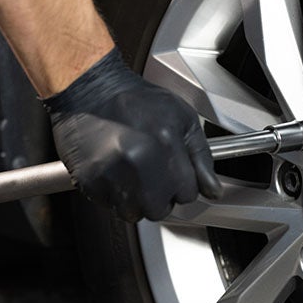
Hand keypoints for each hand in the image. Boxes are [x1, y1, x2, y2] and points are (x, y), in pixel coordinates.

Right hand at [43, 48, 221, 221]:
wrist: (91, 89)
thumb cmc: (135, 100)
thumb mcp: (182, 118)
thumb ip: (201, 157)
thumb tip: (213, 190)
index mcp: (166, 144)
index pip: (187, 193)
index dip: (182, 185)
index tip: (173, 173)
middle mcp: (139, 161)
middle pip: (160, 209)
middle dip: (160, 197)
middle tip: (152, 174)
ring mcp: (112, 172)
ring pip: (133, 213)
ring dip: (135, 200)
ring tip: (131, 172)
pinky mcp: (90, 179)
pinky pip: (108, 206)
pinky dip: (112, 195)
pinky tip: (114, 171)